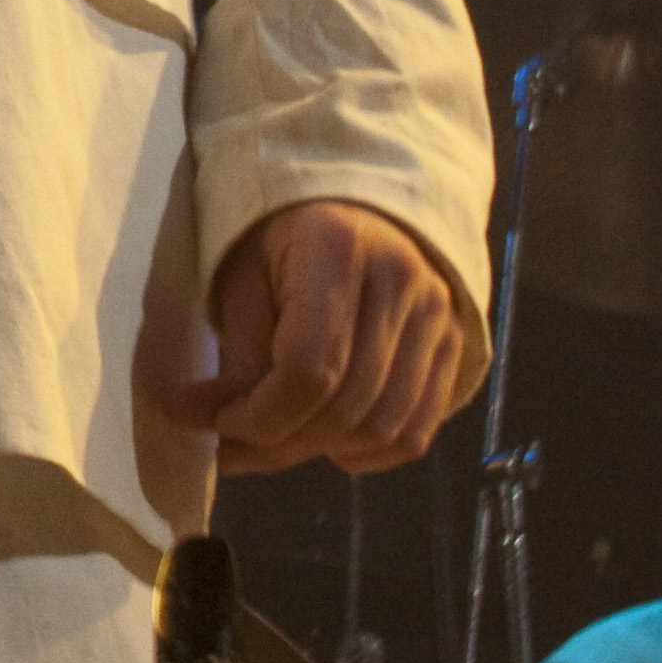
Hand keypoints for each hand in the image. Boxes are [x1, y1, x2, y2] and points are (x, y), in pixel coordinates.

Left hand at [161, 199, 465, 481]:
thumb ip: (236, 358)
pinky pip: (415, 433)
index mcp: (337, 247)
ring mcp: (438, 312)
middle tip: (230, 447)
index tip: (215, 423)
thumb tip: (207, 425)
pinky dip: (366, 453)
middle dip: (279, 444)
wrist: (345, 209)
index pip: (308, 369)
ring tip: (271, 441)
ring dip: (318, 452)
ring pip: (383, 428)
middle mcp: (402, 276)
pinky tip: (324, 439)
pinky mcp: (454, 343)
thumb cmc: (278, 244)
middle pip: (347, 406)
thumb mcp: (241, 281)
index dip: (259, 417)